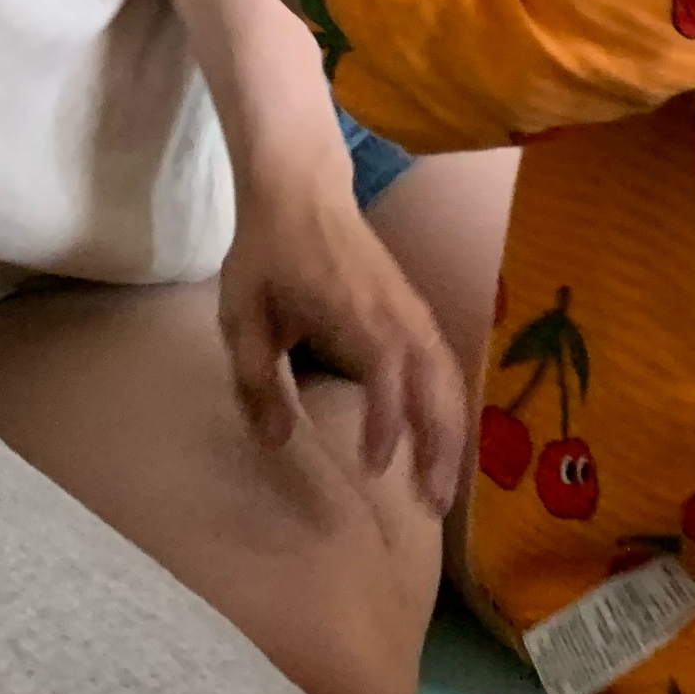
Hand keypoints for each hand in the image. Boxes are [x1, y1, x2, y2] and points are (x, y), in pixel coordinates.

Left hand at [221, 143, 466, 515]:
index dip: (387, 420)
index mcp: (353, 307)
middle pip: (435, 380)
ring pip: (448, 374)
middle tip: (432, 507)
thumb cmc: (268, 252)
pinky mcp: (413, 308)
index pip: (386, 368)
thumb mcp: (242, 314)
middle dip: (440, 444)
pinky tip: (446, 443)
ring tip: (442, 491)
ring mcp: (410, 306)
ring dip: (452, 432)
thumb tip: (277, 443)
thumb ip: (255, 379)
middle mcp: (394, 309)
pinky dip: (451, 405)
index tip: (374, 468)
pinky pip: (444, 362)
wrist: (301, 186)